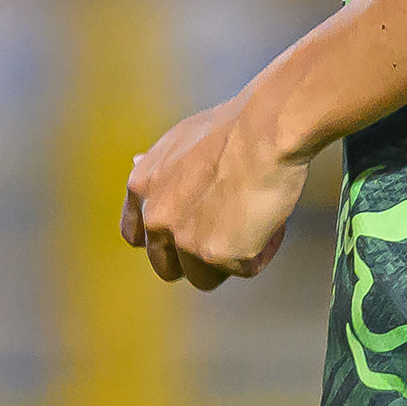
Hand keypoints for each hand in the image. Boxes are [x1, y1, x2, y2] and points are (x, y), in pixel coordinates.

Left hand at [120, 91, 308, 292]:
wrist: (265, 129)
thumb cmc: (235, 127)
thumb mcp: (180, 141)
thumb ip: (160, 166)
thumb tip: (137, 163)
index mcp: (142, 188)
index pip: (135, 235)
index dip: (162, 240)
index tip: (183, 235)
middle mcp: (156, 218)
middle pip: (166, 267)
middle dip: (194, 259)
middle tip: (226, 236)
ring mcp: (185, 240)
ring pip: (204, 277)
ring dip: (228, 260)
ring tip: (253, 225)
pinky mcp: (218, 255)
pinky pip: (244, 269)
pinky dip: (261, 251)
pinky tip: (271, 221)